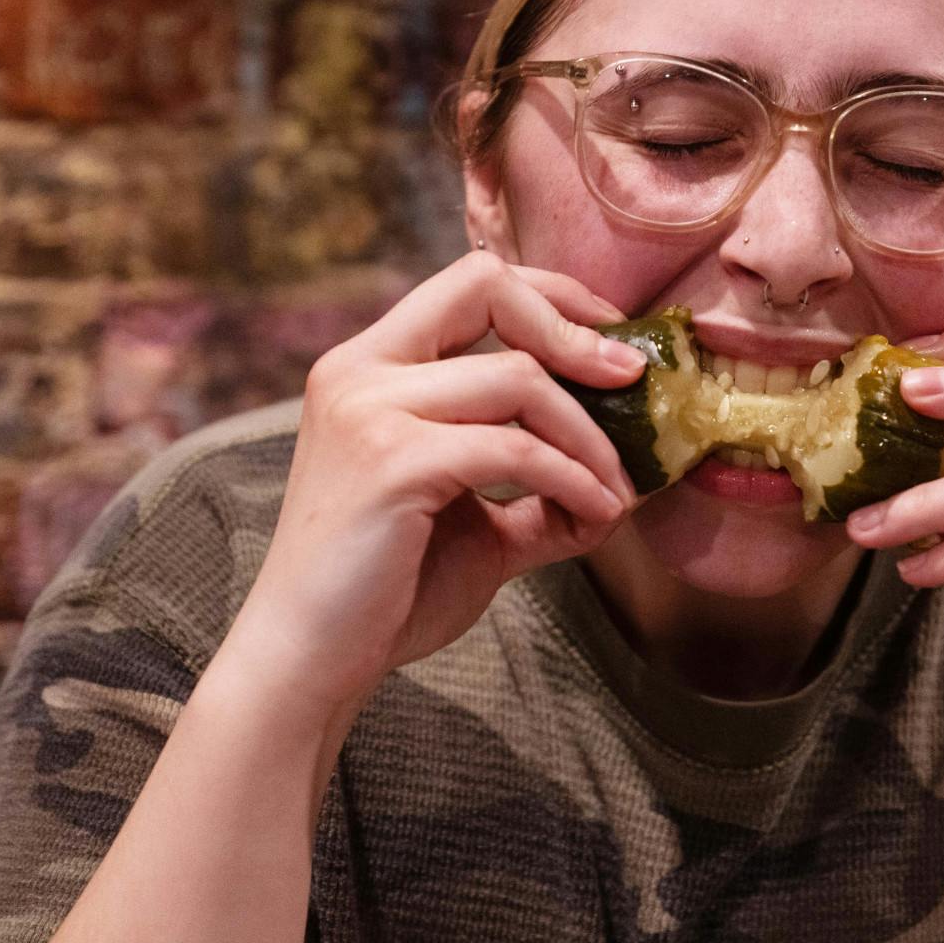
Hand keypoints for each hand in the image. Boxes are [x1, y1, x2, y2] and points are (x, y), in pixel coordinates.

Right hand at [227, 252, 644, 722]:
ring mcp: (369, 411)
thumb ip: (540, 485)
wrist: (311, 661)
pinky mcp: (393, 463)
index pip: (470, 281)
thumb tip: (627, 481)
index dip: (551, 297)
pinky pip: (516, 449)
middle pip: (487, 290)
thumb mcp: (477, 518)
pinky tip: (596, 514)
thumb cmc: (387, 589)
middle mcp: (359, 370)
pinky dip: (574, 479)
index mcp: (370, 365)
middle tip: (632, 382)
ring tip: (617, 489)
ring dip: (589, 435)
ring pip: (518, 377)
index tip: (610, 340)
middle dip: (574, 330)